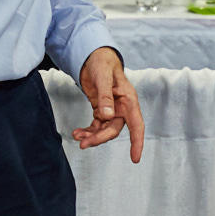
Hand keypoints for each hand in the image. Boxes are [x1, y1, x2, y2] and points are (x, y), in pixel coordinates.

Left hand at [73, 47, 144, 162]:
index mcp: (128, 100)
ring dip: (92, 136)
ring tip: (77, 137)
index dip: (137, 142)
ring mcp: (112, 110)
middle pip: (114, 130)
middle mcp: (122, 107)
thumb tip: (108, 116)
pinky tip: (77, 132)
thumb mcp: (103, 77)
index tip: (135, 158)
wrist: (94, 57)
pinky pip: (96, 126)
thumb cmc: (103, 63)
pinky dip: (88, 131)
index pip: (137, 124)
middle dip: (100, 138)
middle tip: (84, 143)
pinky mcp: (101, 110)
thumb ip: (105, 96)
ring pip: (104, 130)